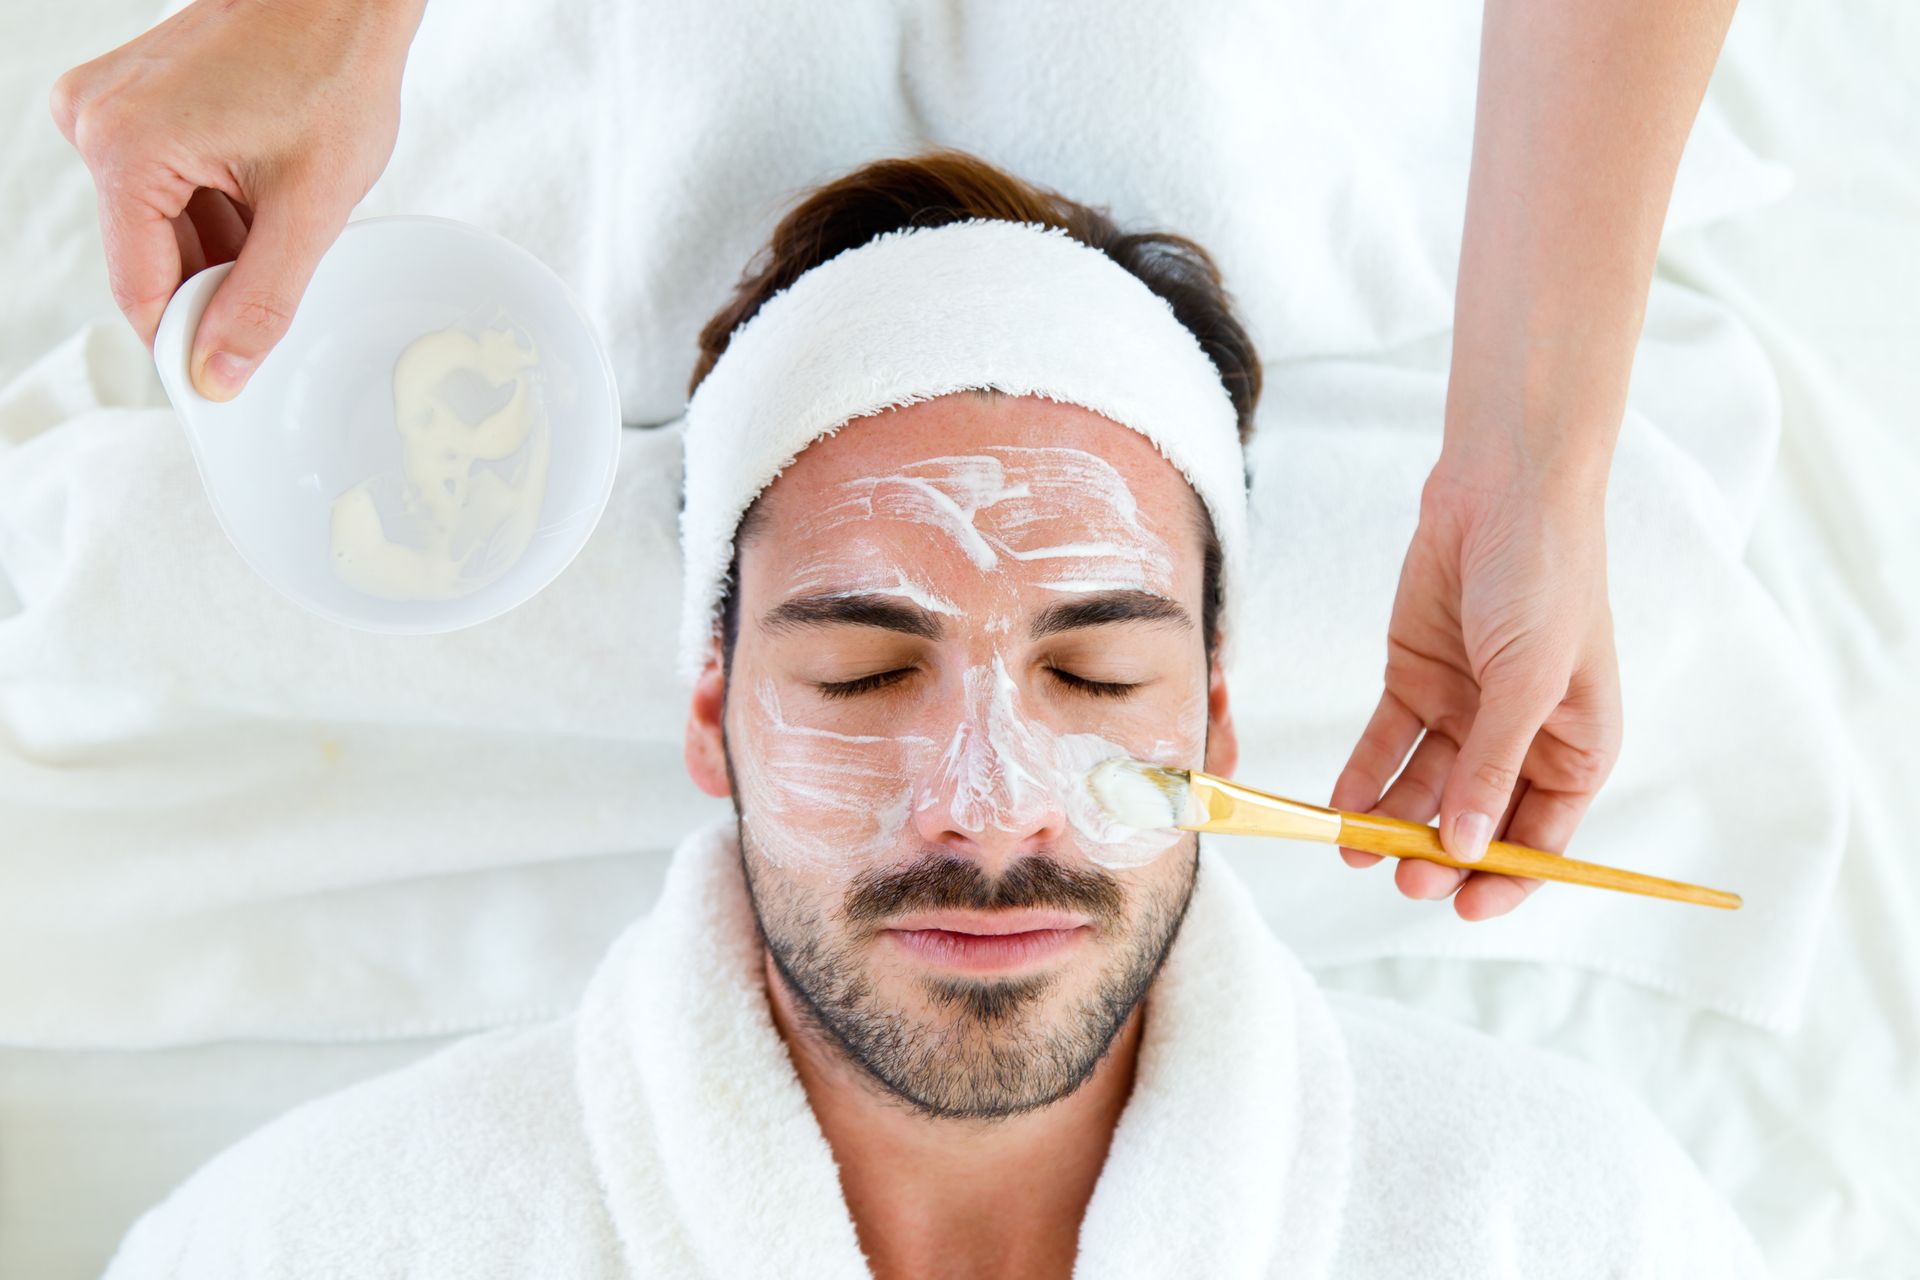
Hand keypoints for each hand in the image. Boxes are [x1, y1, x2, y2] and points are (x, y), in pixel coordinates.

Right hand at [49, 0, 423, 399]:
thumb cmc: (331, 73)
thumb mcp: (309, 209)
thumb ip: (263, 302)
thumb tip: (219, 372)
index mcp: (124, 148)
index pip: (140, 291)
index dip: (188, 341)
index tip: (230, 377)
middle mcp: (95, 123)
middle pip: (149, 258)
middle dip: (218, 281)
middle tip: (287, 276)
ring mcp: (107, 106)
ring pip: (162, 226)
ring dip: (224, 244)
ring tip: (284, 210)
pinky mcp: (131, 100)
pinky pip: (166, 185)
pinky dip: (217, 206)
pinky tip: (265, 190)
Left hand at [1331, 456, 1622, 920]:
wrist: (1502, 488)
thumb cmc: (1543, 576)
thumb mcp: (1526, 679)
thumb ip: (1494, 766)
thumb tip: (1471, 849)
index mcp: (1577, 745)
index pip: (1545, 836)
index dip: (1508, 878)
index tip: (1465, 908)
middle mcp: (1521, 737)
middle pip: (1477, 819)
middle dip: (1441, 853)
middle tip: (1405, 875)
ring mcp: (1466, 709)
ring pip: (1425, 787)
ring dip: (1393, 822)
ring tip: (1356, 850)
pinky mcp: (1417, 679)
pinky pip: (1387, 744)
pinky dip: (1364, 777)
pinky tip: (1340, 810)